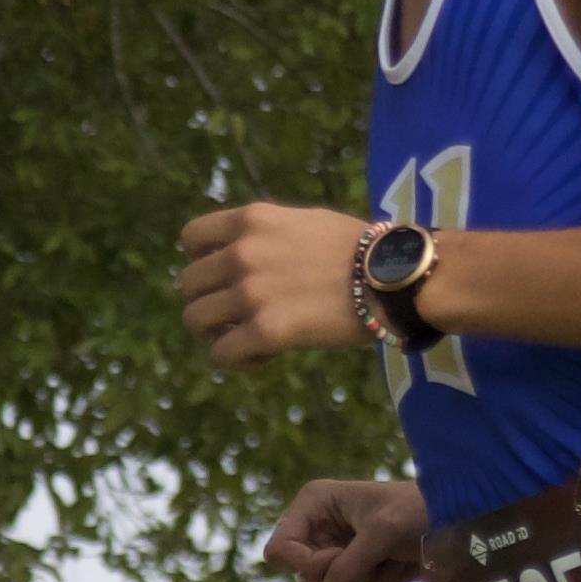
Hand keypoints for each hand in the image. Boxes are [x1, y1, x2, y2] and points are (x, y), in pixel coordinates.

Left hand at [179, 201, 374, 366]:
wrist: (392, 276)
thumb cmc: (360, 249)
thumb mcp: (303, 222)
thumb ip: (266, 235)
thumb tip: (241, 256)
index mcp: (250, 220)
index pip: (190, 238)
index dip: (201, 262)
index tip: (223, 277)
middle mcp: (241, 253)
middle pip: (187, 284)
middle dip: (208, 302)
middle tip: (235, 316)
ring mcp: (250, 293)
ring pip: (195, 320)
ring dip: (216, 333)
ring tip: (245, 338)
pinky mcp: (266, 331)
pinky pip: (222, 354)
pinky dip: (236, 360)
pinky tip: (263, 357)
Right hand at [266, 477, 429, 581]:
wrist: (455, 526)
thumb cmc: (419, 512)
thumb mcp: (384, 531)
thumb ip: (352, 566)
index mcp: (314, 506)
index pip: (279, 551)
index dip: (306, 564)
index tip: (339, 557)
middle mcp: (317, 534)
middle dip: (349, 580)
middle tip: (380, 560)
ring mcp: (334, 561)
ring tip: (396, 566)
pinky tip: (400, 578)